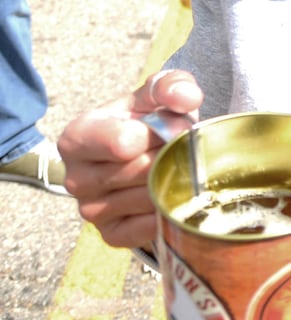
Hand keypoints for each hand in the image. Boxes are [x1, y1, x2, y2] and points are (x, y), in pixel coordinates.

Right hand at [57, 70, 203, 248]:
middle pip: (142, 171)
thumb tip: (186, 98)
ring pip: (149, 198)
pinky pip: (149, 227)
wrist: (149, 152)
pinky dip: (170, 209)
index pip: (124, 143)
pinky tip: (172, 191)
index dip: (161, 131)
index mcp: (77, 138)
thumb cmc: (149, 118)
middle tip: (179, 145)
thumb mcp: (158, 92)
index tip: (171, 124)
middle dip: (172, 154)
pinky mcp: (111, 234)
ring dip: (174, 180)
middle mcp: (75, 178)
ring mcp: (91, 210)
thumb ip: (172, 85)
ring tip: (175, 164)